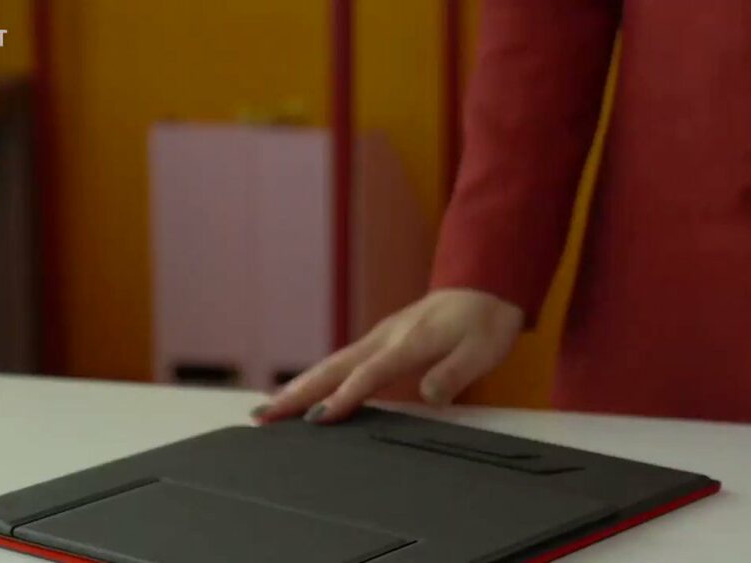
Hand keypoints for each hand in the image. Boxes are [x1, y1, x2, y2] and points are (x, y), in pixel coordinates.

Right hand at [253, 289, 523, 423]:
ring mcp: (380, 337)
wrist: (484, 286)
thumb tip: (429, 395)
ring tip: (268, 410)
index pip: (370, 374)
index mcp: (410, 342)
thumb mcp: (483, 351)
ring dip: (299, 387)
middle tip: (265, 415)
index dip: (344, 397)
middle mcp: (386, 337)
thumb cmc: (485, 322)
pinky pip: (341, 361)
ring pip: (332, 364)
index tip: (318, 419)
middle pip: (335, 368)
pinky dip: (316, 378)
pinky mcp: (379, 340)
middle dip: (299, 393)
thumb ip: (455, 373)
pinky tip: (301, 393)